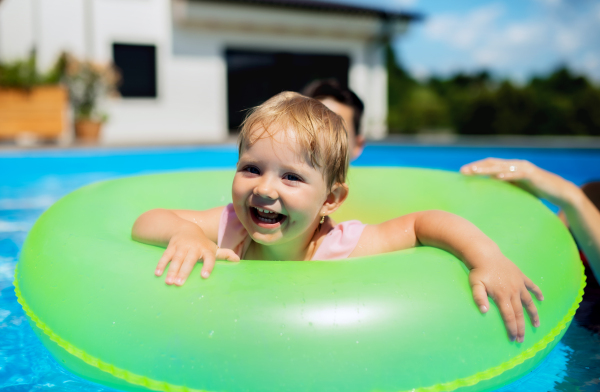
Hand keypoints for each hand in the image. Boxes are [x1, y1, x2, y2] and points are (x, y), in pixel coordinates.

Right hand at [155, 226, 239, 284]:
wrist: (185, 228)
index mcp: (206, 250)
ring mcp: (181, 247)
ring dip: (172, 270)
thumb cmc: (202, 243)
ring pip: (176, 259)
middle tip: (179, 284)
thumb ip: (224, 254)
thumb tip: (237, 260)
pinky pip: (165, 256)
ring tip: (169, 282)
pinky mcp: (171, 247)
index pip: (209, 258)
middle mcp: (194, 248)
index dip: (207, 266)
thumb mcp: (213, 248)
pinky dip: (161, 264)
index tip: (204, 276)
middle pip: (189, 260)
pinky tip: (158, 274)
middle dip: (184, 272)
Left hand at [460, 158, 578, 207]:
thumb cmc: (536, 191)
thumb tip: (487, 194)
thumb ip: (503, 188)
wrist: (558, 191)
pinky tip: (497, 178)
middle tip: (462, 171)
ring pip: (502, 167)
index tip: (461, 172)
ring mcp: (523, 168)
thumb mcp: (516, 189)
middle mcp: (515, 165)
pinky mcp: (532, 174)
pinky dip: (507, 175)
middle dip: (476, 167)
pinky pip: (517, 174)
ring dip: (487, 169)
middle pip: (492, 163)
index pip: (489, 165)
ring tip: (475, 171)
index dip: (476, 167)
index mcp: (509, 168)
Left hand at [468, 254, 543, 342]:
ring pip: (528, 302)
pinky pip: (532, 286)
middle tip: (522, 339)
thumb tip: (484, 311)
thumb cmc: (478, 271)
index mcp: (502, 295)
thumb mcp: (475, 284)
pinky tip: (541, 299)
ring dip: (533, 314)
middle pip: (519, 313)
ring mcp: (519, 284)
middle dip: (521, 327)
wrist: (485, 254)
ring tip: (536, 325)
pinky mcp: (521, 276)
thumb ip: (479, 298)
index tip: (513, 338)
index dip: (512, 328)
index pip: (509, 316)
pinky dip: (537, 292)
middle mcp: (513, 291)